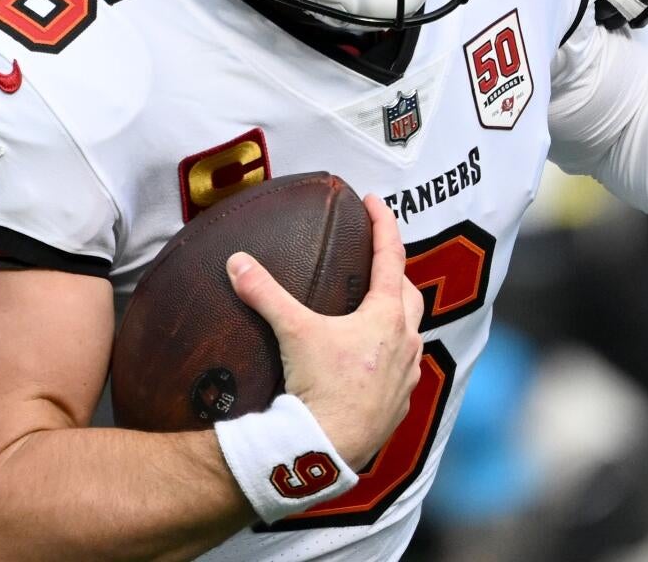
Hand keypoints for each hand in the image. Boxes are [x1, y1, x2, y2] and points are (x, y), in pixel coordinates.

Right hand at [226, 193, 424, 467]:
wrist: (331, 446)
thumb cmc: (322, 386)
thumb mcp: (292, 332)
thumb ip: (265, 293)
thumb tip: (237, 262)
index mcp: (385, 316)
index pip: (391, 257)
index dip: (384, 224)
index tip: (375, 202)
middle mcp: (405, 342)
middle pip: (409, 295)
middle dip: (396, 273)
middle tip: (378, 260)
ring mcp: (407, 375)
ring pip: (410, 334)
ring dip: (397, 317)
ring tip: (375, 312)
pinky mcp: (399, 404)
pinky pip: (403, 370)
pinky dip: (391, 356)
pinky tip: (371, 362)